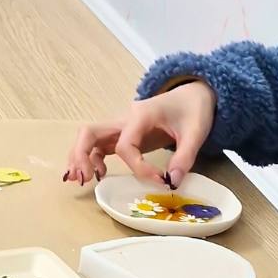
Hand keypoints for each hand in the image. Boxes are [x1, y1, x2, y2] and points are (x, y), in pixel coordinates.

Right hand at [64, 80, 215, 185]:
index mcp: (141, 116)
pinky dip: (93, 159)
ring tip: (82, 180)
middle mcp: (124, 120)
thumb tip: (171, 182)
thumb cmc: (193, 110)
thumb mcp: (196, 133)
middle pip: (90, 132)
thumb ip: (184, 157)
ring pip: (90, 138)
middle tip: (85, 179)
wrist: (192, 95)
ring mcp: (121, 126)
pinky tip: (98, 174)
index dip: (138, 167)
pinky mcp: (123, 134)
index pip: (125, 146)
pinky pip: (100, 145)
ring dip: (81, 157)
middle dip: (82, 155)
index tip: (159, 179)